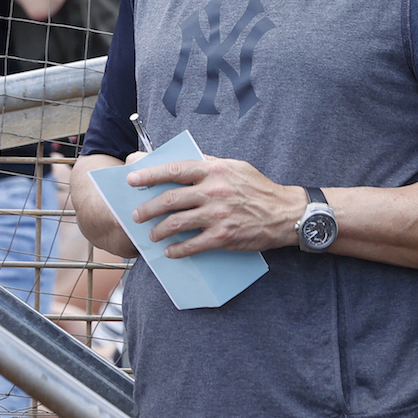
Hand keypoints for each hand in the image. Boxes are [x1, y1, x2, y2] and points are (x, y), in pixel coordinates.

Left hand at [127, 154, 307, 257]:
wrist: (285, 213)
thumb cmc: (258, 188)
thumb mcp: (234, 167)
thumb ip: (208, 165)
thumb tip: (179, 165)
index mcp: (214, 170)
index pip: (174, 170)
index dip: (149, 174)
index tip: (132, 179)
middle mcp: (213, 191)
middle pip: (169, 199)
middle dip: (147, 209)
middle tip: (136, 215)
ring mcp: (217, 215)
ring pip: (176, 223)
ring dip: (158, 231)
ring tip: (151, 235)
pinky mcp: (223, 236)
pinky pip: (192, 245)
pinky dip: (177, 250)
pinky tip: (170, 252)